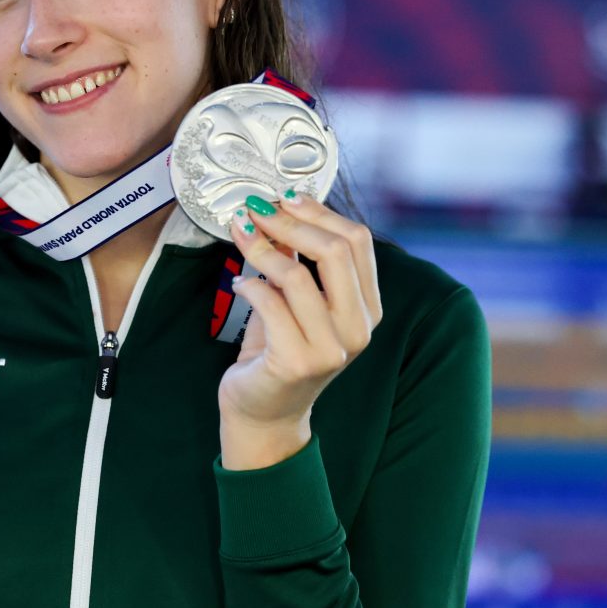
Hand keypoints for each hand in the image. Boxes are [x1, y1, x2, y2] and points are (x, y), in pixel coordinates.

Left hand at [217, 191, 382, 469]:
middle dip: (290, 222)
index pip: (357, 241)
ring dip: (261, 247)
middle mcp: (358, 328)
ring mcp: (331, 348)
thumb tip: (283, 206)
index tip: (284, 196)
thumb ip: (300, 259)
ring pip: (298, 275)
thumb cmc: (279, 348)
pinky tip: (239, 286)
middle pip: (335, 250)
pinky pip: (269, 303)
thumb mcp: (298, 300)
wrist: (264, 411)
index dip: (318, 211)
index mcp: (367, 307)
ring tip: (240, 236)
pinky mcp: (298, 362)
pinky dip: (249, 285)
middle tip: (256, 209)